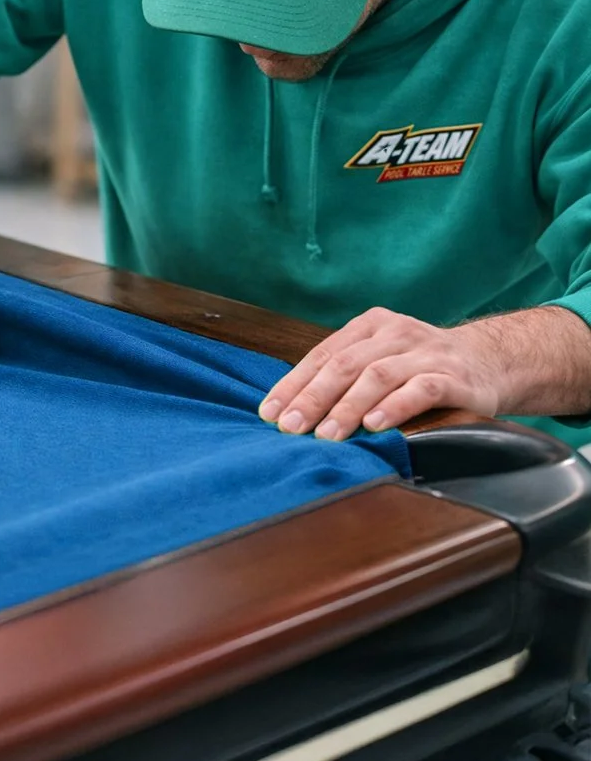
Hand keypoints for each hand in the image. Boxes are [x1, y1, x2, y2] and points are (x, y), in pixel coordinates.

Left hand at [258, 307, 506, 439]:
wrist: (491, 361)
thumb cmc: (420, 366)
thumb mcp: (381, 359)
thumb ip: (344, 376)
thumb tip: (289, 410)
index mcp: (370, 326)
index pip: (323, 355)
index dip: (294, 384)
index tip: (269, 413)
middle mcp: (396, 334)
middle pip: (345, 364)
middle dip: (313, 398)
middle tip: (291, 427)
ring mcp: (426, 353)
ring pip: (378, 376)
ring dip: (348, 407)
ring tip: (326, 434)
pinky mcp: (455, 378)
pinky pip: (421, 390)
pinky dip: (395, 407)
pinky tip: (374, 425)